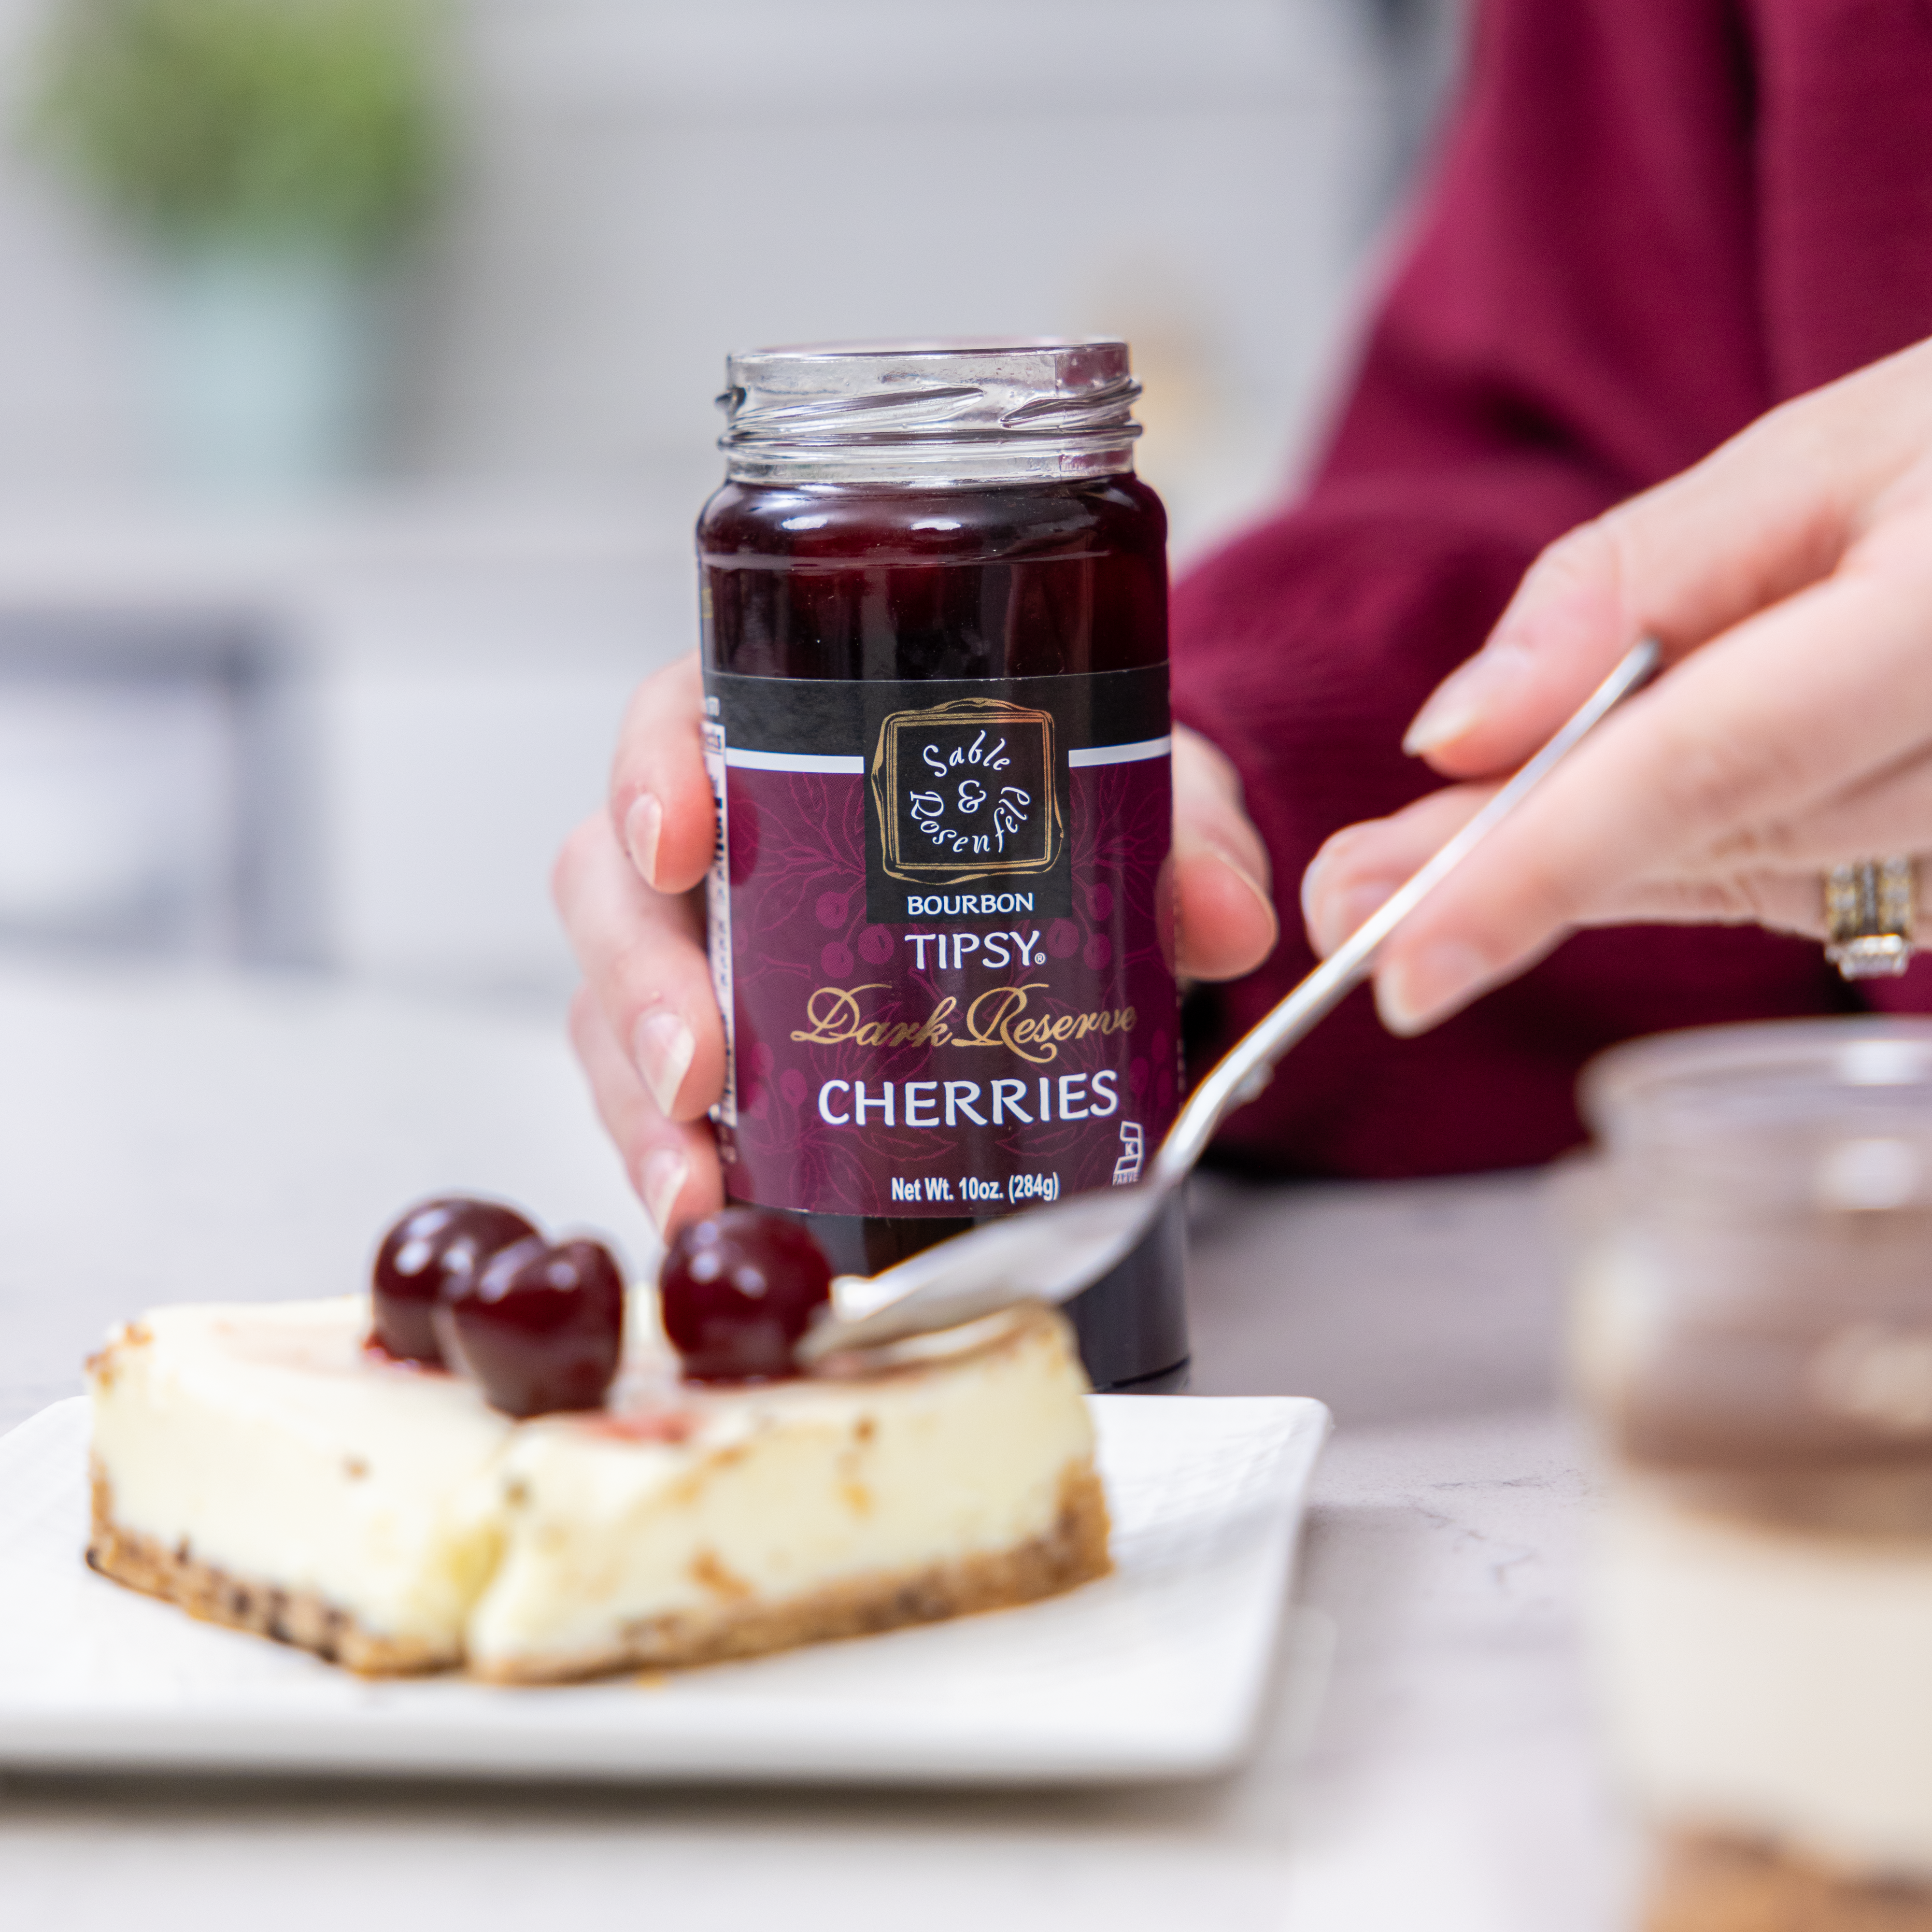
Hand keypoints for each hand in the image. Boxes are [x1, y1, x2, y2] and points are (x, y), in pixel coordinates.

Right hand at [555, 654, 1278, 1236]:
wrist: (1072, 887)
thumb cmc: (1056, 809)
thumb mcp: (1125, 795)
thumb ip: (1180, 837)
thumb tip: (1224, 914)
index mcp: (786, 730)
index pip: (676, 719)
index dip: (648, 774)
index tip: (678, 838)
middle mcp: (724, 839)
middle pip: (615, 887)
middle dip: (640, 984)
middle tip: (699, 1065)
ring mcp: (707, 950)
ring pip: (615, 1008)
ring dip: (639, 1103)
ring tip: (696, 1184)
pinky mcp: (723, 1051)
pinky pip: (659, 1099)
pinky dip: (676, 1158)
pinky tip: (714, 1213)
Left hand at [1301, 338, 1931, 1035]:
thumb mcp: (1828, 454)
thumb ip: (1636, 587)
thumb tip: (1459, 730)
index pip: (1708, 768)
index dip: (1543, 872)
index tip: (1399, 967)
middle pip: (1696, 841)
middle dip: (1501, 876)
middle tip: (1339, 898)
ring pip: (1728, 876)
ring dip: (1566, 874)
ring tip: (1403, 879)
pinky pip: (1779, 877)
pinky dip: (1661, 857)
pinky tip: (1558, 845)